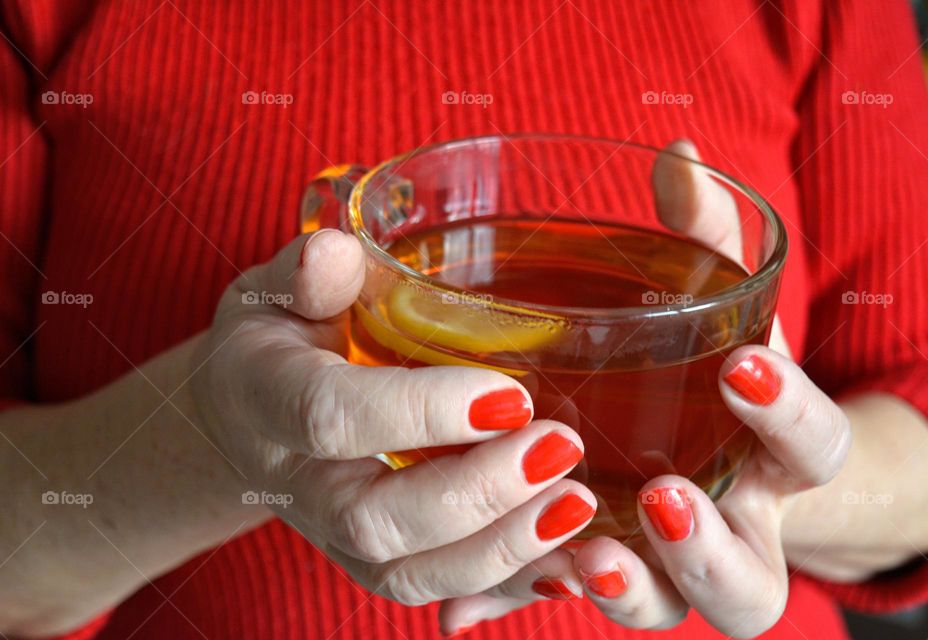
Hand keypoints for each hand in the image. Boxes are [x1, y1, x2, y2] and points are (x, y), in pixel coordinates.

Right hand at [191, 228, 595, 604]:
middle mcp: (293, 483)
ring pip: (405, 574)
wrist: (248, 412)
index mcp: (264, 400)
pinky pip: (429, 589)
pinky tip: (561, 553)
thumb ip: (305, 273)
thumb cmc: (275, 336)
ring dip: (499, 548)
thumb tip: (336, 252)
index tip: (511, 392)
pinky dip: (499, 580)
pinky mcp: (367, 558)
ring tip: (576, 502)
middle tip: (558, 447)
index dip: (420, 412)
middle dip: (476, 493)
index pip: (333, 418)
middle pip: (374, 519)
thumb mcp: (274, 289)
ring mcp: (328, 533)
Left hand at [439, 141, 850, 636]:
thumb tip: (678, 155)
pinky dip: (513, 601)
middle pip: (752, 581)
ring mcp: (660, 561)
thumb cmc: (705, 364)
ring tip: (578, 560)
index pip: (814, 449)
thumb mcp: (711, 300)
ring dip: (622, 589)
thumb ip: (702, 233)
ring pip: (663, 606)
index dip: (789, 416)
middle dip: (710, 549)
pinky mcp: (593, 567)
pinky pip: (560, 597)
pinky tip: (461, 607)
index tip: (741, 367)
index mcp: (771, 455)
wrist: (696, 437)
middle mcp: (729, 525)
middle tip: (661, 497)